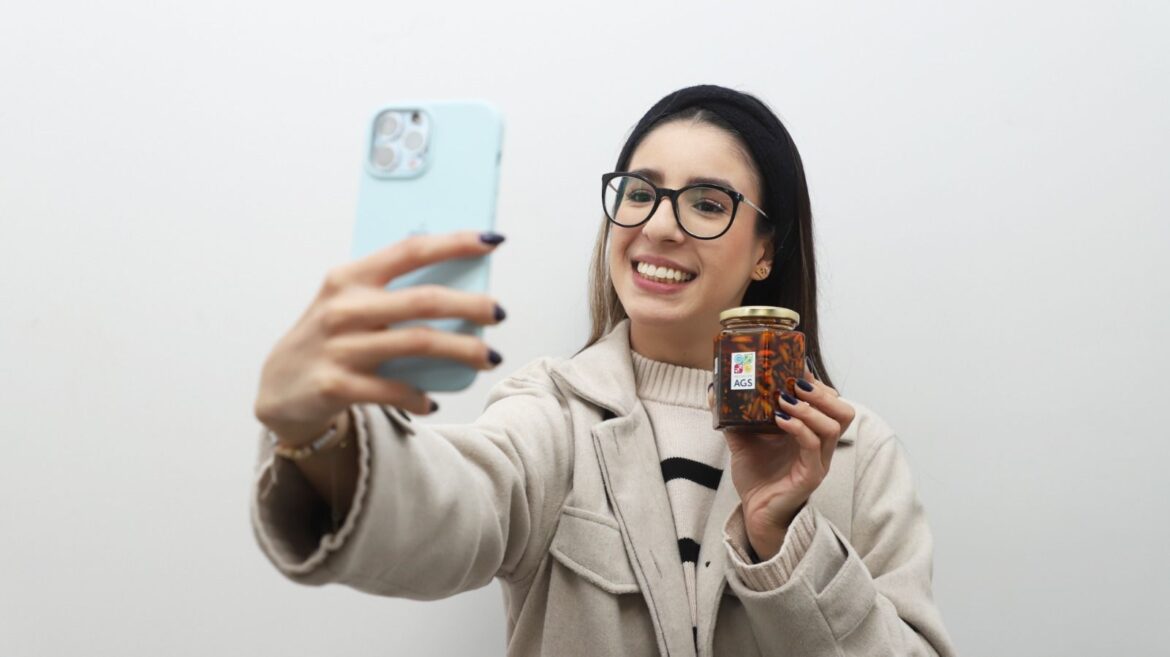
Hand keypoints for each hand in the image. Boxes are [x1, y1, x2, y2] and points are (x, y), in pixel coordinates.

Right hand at [253, 231, 506, 445]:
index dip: (455, 243)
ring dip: (463, 351)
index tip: (492, 240)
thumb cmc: (330, 338)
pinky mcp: (335, 385)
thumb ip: (391, 291)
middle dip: (470, 304)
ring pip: (418, 344)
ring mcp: (339, 347)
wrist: (279, 388)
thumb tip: (460, 284)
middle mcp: (343, 308)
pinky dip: (419, 396)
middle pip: (423, 300)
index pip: (410, 250)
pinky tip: (433, 400)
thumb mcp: (348, 303)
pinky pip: (393, 390)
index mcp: (349, 277)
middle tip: (500, 312)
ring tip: (491, 358)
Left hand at [713, 360, 855, 559]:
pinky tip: (780, 419)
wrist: (754, 511)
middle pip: (844, 411)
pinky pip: (814, 446)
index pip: (830, 402)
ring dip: (810, 408)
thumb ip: (734, 414)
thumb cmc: (756, 476)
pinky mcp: (810, 475)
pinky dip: (799, 427)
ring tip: (785, 400)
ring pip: (834, 426)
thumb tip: (715, 388)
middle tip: (796, 383)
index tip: (797, 368)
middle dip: (822, 393)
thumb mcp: (743, 439)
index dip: (818, 384)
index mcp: (811, 432)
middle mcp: (820, 445)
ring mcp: (818, 460)